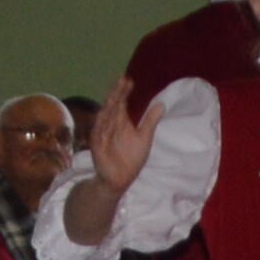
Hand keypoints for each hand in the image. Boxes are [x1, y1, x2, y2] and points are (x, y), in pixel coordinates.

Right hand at [89, 87, 162, 201]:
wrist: (120, 179)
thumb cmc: (131, 158)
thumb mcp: (144, 137)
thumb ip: (150, 120)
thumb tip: (162, 103)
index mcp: (120, 121)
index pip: (121, 102)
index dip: (124, 91)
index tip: (129, 80)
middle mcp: (110, 125)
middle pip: (112, 106)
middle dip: (116, 94)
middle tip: (122, 81)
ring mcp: (102, 135)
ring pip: (104, 117)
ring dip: (109, 106)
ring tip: (115, 95)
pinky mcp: (98, 146)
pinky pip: (98, 134)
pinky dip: (101, 125)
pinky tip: (103, 115)